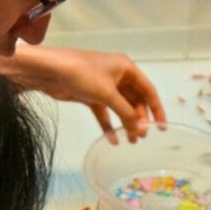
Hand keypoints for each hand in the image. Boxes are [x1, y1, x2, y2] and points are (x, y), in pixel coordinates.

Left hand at [0, 45, 165, 139]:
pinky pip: (105, 112)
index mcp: (126, 68)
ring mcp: (103, 85)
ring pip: (120, 108)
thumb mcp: (108, 94)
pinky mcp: (90, 95)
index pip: (148, 90)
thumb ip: (126, 113)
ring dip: (125, 123)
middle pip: (135, 101)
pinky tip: (112, 140)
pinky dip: (109, 125)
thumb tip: (140, 130)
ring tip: (131, 141)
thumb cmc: (82, 75)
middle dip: (138, 119)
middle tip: (140, 137)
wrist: (49, 71)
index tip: (161, 128)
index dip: (156, 109)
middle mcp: (117, 75)